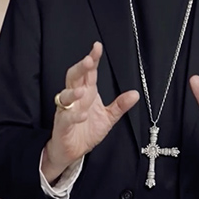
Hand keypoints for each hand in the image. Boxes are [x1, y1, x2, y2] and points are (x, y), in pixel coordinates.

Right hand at [42, 42, 139, 181]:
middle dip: (80, 68)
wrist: (71, 152)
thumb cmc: (86, 131)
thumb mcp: (108, 117)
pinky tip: (82, 114)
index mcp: (87, 93)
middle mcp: (75, 99)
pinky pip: (66, 117)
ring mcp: (67, 111)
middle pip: (74, 78)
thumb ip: (120, 105)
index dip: (92, 59)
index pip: (89, 73)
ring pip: (65, 96)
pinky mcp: (62, 125)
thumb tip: (135, 94)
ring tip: (83, 90)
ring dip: (73, 92)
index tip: (97, 47)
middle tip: (88, 60)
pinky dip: (74, 115)